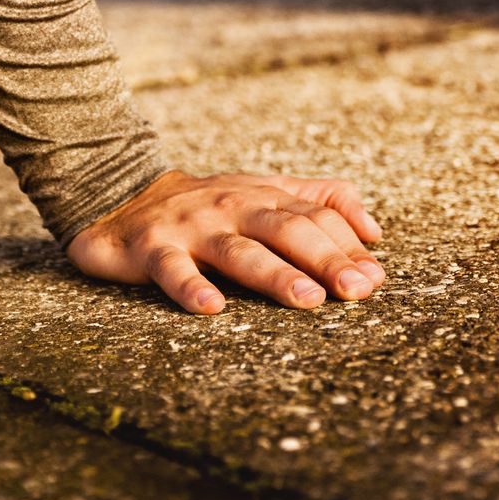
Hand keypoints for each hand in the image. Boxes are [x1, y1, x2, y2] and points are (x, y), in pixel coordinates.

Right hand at [66, 170, 385, 313]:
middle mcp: (233, 207)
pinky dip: (190, 287)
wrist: (122, 194)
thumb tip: (376, 232)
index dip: (348, 245)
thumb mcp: (265, 192)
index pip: (316, 216)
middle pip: (288, 231)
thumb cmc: (209, 204)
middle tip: (356, 291)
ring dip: (275, 274)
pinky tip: (210, 307)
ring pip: (240, 251)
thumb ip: (320, 202)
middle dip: (326, 261)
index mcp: (264, 197)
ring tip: (307, 299)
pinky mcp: (153, 249)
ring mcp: (194, 228)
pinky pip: (172, 269)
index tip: (375, 278)